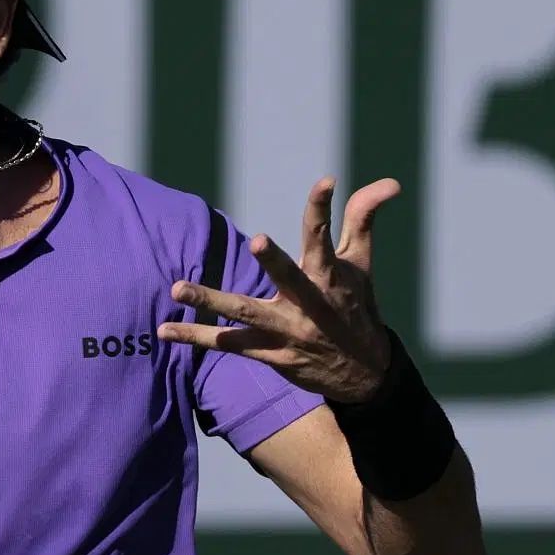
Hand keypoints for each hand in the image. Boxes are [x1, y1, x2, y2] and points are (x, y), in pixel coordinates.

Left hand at [157, 177, 401, 402]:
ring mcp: (287, 331)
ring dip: (210, 301)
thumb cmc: (356, 306)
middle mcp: (309, 304)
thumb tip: (389, 180)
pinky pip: (228, 345)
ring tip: (178, 287)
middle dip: (275, 261)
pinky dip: (196, 336)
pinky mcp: (270, 354)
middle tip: (258, 240)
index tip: (326, 181)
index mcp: (331, 277)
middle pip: (290, 279)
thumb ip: (362, 219)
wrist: (363, 373)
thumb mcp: (363, 263)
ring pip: (245, 315)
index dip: (325, 208)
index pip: (327, 237)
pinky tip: (165, 329)